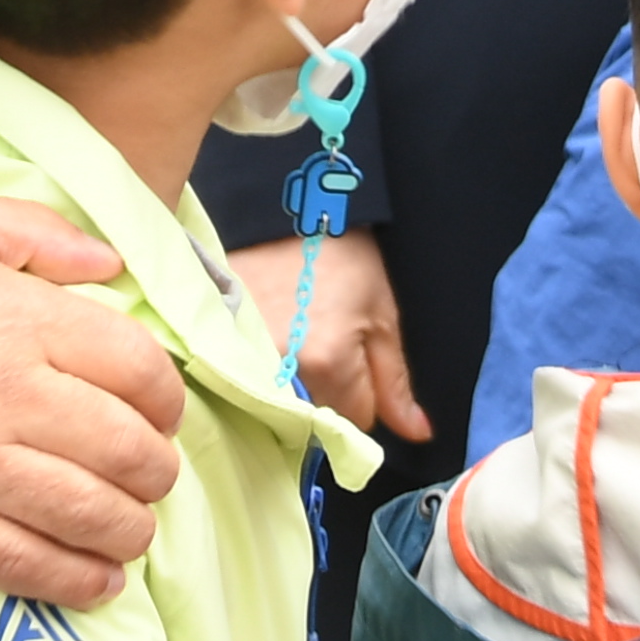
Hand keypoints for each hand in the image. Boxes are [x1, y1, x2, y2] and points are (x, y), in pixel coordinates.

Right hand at [0, 190, 187, 605]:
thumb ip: (40, 237)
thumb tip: (111, 265)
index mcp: (23, 321)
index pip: (141, 371)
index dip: (167, 396)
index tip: (160, 408)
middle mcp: (10, 398)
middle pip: (129, 450)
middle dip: (158, 469)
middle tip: (153, 472)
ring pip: (89, 516)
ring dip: (130, 529)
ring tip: (132, 529)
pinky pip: (22, 565)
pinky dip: (75, 581)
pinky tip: (98, 582)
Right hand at [225, 230, 427, 445]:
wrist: (290, 207)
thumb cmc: (343, 254)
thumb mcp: (382, 315)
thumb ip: (394, 383)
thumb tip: (417, 434)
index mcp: (327, 364)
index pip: (355, 421)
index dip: (364, 394)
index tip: (357, 359)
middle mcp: (281, 369)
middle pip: (314, 416)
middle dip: (328, 393)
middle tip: (326, 342)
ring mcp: (245, 355)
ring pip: (284, 400)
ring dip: (295, 381)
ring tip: (298, 335)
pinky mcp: (222, 340)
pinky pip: (250, 376)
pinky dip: (264, 364)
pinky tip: (271, 332)